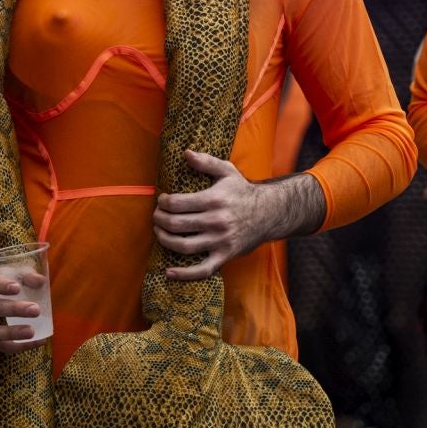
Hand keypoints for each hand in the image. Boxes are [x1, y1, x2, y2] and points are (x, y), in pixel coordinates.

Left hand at [153, 151, 309, 281]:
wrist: (269, 213)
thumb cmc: (243, 191)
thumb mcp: (227, 171)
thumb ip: (206, 162)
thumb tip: (185, 153)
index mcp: (214, 200)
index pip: (177, 203)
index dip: (163, 203)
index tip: (161, 201)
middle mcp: (216, 221)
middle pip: (176, 224)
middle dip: (159, 220)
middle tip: (156, 216)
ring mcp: (220, 241)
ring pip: (183, 246)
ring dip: (165, 240)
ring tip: (160, 232)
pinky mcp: (225, 255)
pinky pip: (202, 269)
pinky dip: (184, 274)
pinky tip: (169, 272)